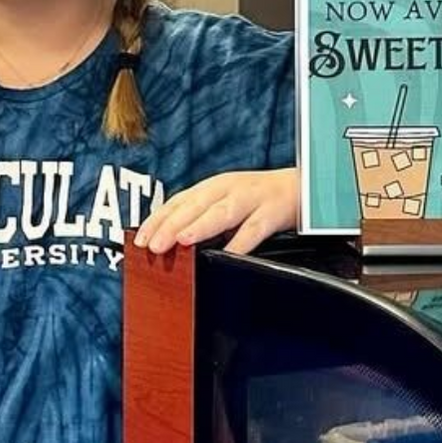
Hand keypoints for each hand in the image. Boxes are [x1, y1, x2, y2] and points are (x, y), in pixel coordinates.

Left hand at [134, 167, 297, 254]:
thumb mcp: (224, 204)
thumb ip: (199, 218)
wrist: (302, 187)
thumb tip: (168, 244)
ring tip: (182, 240)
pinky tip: (229, 256)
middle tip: (153, 245)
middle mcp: (227, 189)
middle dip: (171, 225)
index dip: (157, 220)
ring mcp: (251, 198)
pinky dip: (241, 242)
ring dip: (201, 225)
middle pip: (194, 206)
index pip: (177, 202)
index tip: (139, 239)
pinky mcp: (274, 210)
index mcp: (211, 187)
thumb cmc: (257, 200)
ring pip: (222, 212)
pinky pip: (255, 228)